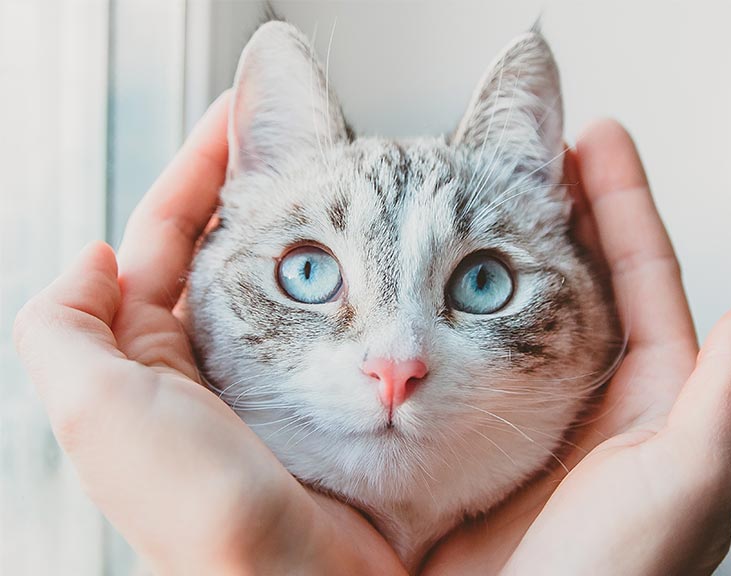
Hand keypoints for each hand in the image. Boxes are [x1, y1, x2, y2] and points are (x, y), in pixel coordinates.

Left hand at [14, 93, 404, 574]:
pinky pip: (331, 319)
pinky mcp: (320, 393)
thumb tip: (91, 258)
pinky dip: (348, 281)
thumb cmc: (204, 509)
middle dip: (256, 188)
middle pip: (224, 248)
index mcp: (141, 357)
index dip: (197, 172)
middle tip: (304, 135)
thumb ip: (63, 330)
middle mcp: (200, 363)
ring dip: (306, 228)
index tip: (240, 116)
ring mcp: (266, 376)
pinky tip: (372, 254)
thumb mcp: (97, 415)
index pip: (161, 239)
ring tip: (343, 179)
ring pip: (283, 279)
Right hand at [421, 120, 730, 574]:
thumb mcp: (687, 483)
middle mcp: (589, 393)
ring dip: (498, 251)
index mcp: (652, 395)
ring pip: (513, 310)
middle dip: (554, 209)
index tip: (592, 137)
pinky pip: (464, 355)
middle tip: (523, 152)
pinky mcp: (474, 431)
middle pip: (573, 277)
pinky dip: (449, 312)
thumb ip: (729, 394)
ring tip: (474, 196)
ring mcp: (526, 408)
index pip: (640, 275)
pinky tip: (427, 282)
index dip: (618, 202)